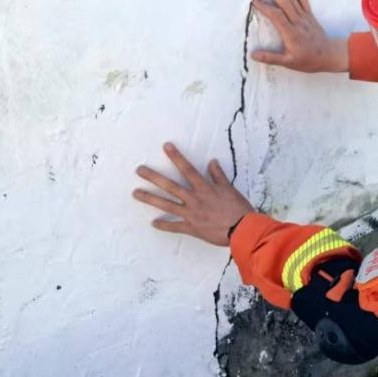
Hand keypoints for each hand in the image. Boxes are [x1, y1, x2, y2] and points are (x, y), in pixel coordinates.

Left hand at [133, 143, 255, 246]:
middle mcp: (194, 199)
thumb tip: (212, 162)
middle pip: (170, 186)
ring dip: (150, 199)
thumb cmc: (238, 209)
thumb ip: (219, 176)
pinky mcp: (192, 228)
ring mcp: (191, 214)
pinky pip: (175, 227)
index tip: (166, 146)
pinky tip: (153, 223)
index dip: (176, 157)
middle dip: (153, 177)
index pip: (187, 169)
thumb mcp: (230, 189)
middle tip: (139, 170)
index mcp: (204, 188)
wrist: (241, 230)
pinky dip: (164, 225)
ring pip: (167, 205)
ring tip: (136, 193)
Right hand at [250, 0, 348, 72]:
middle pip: (283, 2)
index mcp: (291, 33)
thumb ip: (271, 58)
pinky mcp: (309, 15)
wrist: (329, 55)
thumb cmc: (308, 60)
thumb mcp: (289, 63)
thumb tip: (253, 55)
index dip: (264, 7)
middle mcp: (297, 22)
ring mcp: (304, 17)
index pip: (275, 16)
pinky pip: (304, 0)